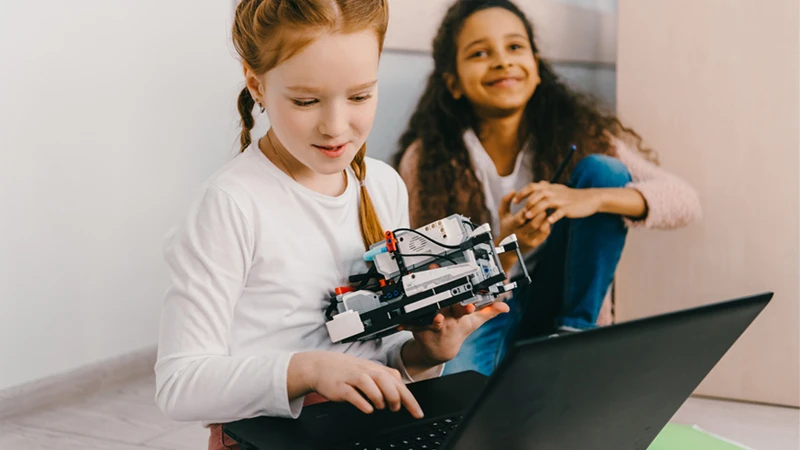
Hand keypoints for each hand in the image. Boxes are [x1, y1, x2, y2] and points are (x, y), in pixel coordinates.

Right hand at [288, 351, 423, 417]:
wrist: (321, 366)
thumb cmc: (347, 371)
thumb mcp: (368, 372)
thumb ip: (385, 380)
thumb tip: (402, 394)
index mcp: (375, 369)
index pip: (398, 382)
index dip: (409, 399)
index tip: (417, 413)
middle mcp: (366, 371)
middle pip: (387, 381)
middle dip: (396, 397)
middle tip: (396, 408)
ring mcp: (353, 378)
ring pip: (371, 385)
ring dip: (380, 399)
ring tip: (381, 407)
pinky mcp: (341, 387)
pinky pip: (353, 395)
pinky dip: (363, 403)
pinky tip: (368, 409)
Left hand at [400, 301, 508, 364]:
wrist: (440, 349)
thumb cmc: (457, 330)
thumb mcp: (474, 322)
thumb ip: (489, 311)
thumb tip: (505, 307)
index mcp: (458, 316)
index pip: (464, 310)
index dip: (467, 308)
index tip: (469, 307)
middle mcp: (446, 320)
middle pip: (446, 310)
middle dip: (446, 307)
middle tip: (445, 306)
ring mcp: (432, 325)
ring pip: (430, 318)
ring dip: (430, 317)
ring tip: (432, 316)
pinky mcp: (418, 328)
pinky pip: (411, 323)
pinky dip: (406, 323)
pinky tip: (400, 322)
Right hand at [497, 190, 552, 253]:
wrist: (507, 248)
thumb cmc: (506, 226)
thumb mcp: (502, 214)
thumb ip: (505, 201)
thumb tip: (514, 190)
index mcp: (511, 226)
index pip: (522, 216)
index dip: (529, 208)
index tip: (532, 202)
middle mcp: (520, 234)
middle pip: (534, 224)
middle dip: (539, 213)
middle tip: (543, 205)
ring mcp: (528, 240)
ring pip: (541, 228)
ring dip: (545, 219)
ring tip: (545, 211)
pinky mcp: (535, 244)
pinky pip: (545, 233)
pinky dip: (547, 224)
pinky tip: (545, 219)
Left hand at [514, 182, 601, 226]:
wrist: (590, 198)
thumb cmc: (571, 196)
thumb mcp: (558, 189)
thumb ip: (546, 188)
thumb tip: (534, 186)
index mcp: (550, 187)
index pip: (532, 187)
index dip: (522, 193)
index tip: (514, 202)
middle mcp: (554, 192)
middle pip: (536, 195)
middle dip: (527, 203)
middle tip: (520, 213)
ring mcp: (561, 200)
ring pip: (545, 203)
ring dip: (535, 210)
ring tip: (528, 217)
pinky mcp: (568, 208)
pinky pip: (559, 212)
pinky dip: (552, 217)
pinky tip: (547, 223)